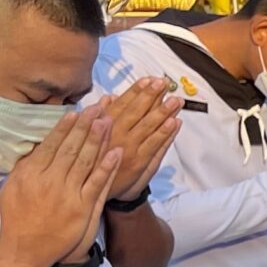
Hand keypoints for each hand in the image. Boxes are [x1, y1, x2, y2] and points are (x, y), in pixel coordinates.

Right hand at [0, 109, 118, 266]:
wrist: (27, 250)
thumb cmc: (18, 219)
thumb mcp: (12, 188)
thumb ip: (24, 167)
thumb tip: (35, 147)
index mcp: (31, 173)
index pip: (52, 144)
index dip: (66, 127)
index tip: (76, 111)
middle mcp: (49, 180)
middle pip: (71, 148)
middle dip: (86, 126)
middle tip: (99, 108)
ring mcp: (68, 194)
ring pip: (86, 161)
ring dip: (98, 140)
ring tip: (109, 121)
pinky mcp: (83, 208)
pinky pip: (98, 183)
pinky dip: (108, 167)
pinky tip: (117, 151)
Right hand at [93, 76, 180, 199]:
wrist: (97, 188)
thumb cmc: (94, 158)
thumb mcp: (90, 134)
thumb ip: (102, 115)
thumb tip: (110, 96)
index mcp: (104, 126)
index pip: (123, 104)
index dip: (137, 91)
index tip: (148, 79)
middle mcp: (117, 135)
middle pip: (138, 112)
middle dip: (152, 96)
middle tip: (164, 83)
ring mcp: (130, 148)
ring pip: (149, 127)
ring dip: (164, 112)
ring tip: (176, 100)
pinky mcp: (140, 162)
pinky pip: (156, 145)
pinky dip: (166, 134)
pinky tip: (175, 122)